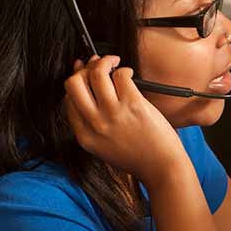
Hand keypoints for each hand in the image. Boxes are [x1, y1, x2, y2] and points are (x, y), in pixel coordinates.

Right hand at [63, 56, 191, 186]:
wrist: (161, 168)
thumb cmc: (137, 157)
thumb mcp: (104, 147)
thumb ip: (93, 124)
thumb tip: (89, 90)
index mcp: (85, 136)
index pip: (68, 100)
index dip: (75, 83)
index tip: (83, 74)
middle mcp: (95, 124)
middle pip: (74, 84)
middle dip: (84, 70)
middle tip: (96, 68)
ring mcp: (113, 113)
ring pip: (97, 74)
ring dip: (104, 62)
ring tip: (113, 63)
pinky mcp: (133, 104)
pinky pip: (121, 75)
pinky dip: (124, 70)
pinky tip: (129, 74)